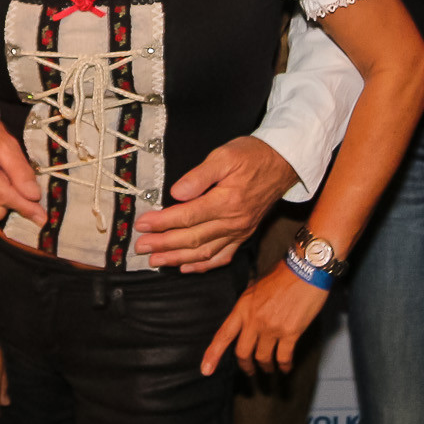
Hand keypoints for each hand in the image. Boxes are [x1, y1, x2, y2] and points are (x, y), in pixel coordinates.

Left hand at [134, 135, 299, 271]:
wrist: (283, 163)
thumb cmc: (251, 155)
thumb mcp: (224, 155)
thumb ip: (199, 176)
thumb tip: (176, 193)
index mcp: (226, 201)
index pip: (186, 217)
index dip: (161, 223)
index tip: (141, 225)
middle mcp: (233, 222)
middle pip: (191, 239)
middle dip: (163, 245)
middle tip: (140, 247)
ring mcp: (239, 231)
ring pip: (204, 252)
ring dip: (177, 259)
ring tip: (155, 261)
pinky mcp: (244, 235)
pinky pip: (222, 257)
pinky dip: (203, 266)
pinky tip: (186, 268)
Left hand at [201, 262, 327, 375]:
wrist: (306, 269)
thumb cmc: (283, 274)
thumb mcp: (256, 287)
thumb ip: (248, 306)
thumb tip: (246, 321)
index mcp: (242, 307)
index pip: (223, 335)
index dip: (213, 355)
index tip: (206, 370)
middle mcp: (254, 319)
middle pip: (242, 353)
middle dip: (245, 366)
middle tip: (249, 371)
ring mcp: (272, 327)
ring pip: (262, 358)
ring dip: (266, 367)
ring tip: (269, 369)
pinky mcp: (290, 332)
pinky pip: (283, 357)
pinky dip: (284, 366)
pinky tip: (285, 367)